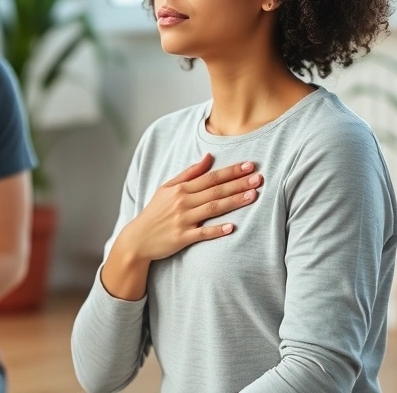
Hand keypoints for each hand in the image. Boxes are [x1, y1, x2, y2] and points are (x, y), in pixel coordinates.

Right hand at [120, 153, 261, 261]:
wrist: (138, 238)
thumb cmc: (155, 212)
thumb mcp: (167, 188)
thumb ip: (189, 173)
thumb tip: (208, 157)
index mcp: (180, 189)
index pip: (211, 177)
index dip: (231, 171)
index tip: (249, 166)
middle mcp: (182, 202)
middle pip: (215, 190)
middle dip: (238, 183)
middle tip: (259, 178)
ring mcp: (183, 220)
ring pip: (213, 209)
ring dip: (234, 202)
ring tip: (253, 196)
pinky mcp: (182, 238)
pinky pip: (202, 233)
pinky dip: (217, 230)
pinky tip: (232, 227)